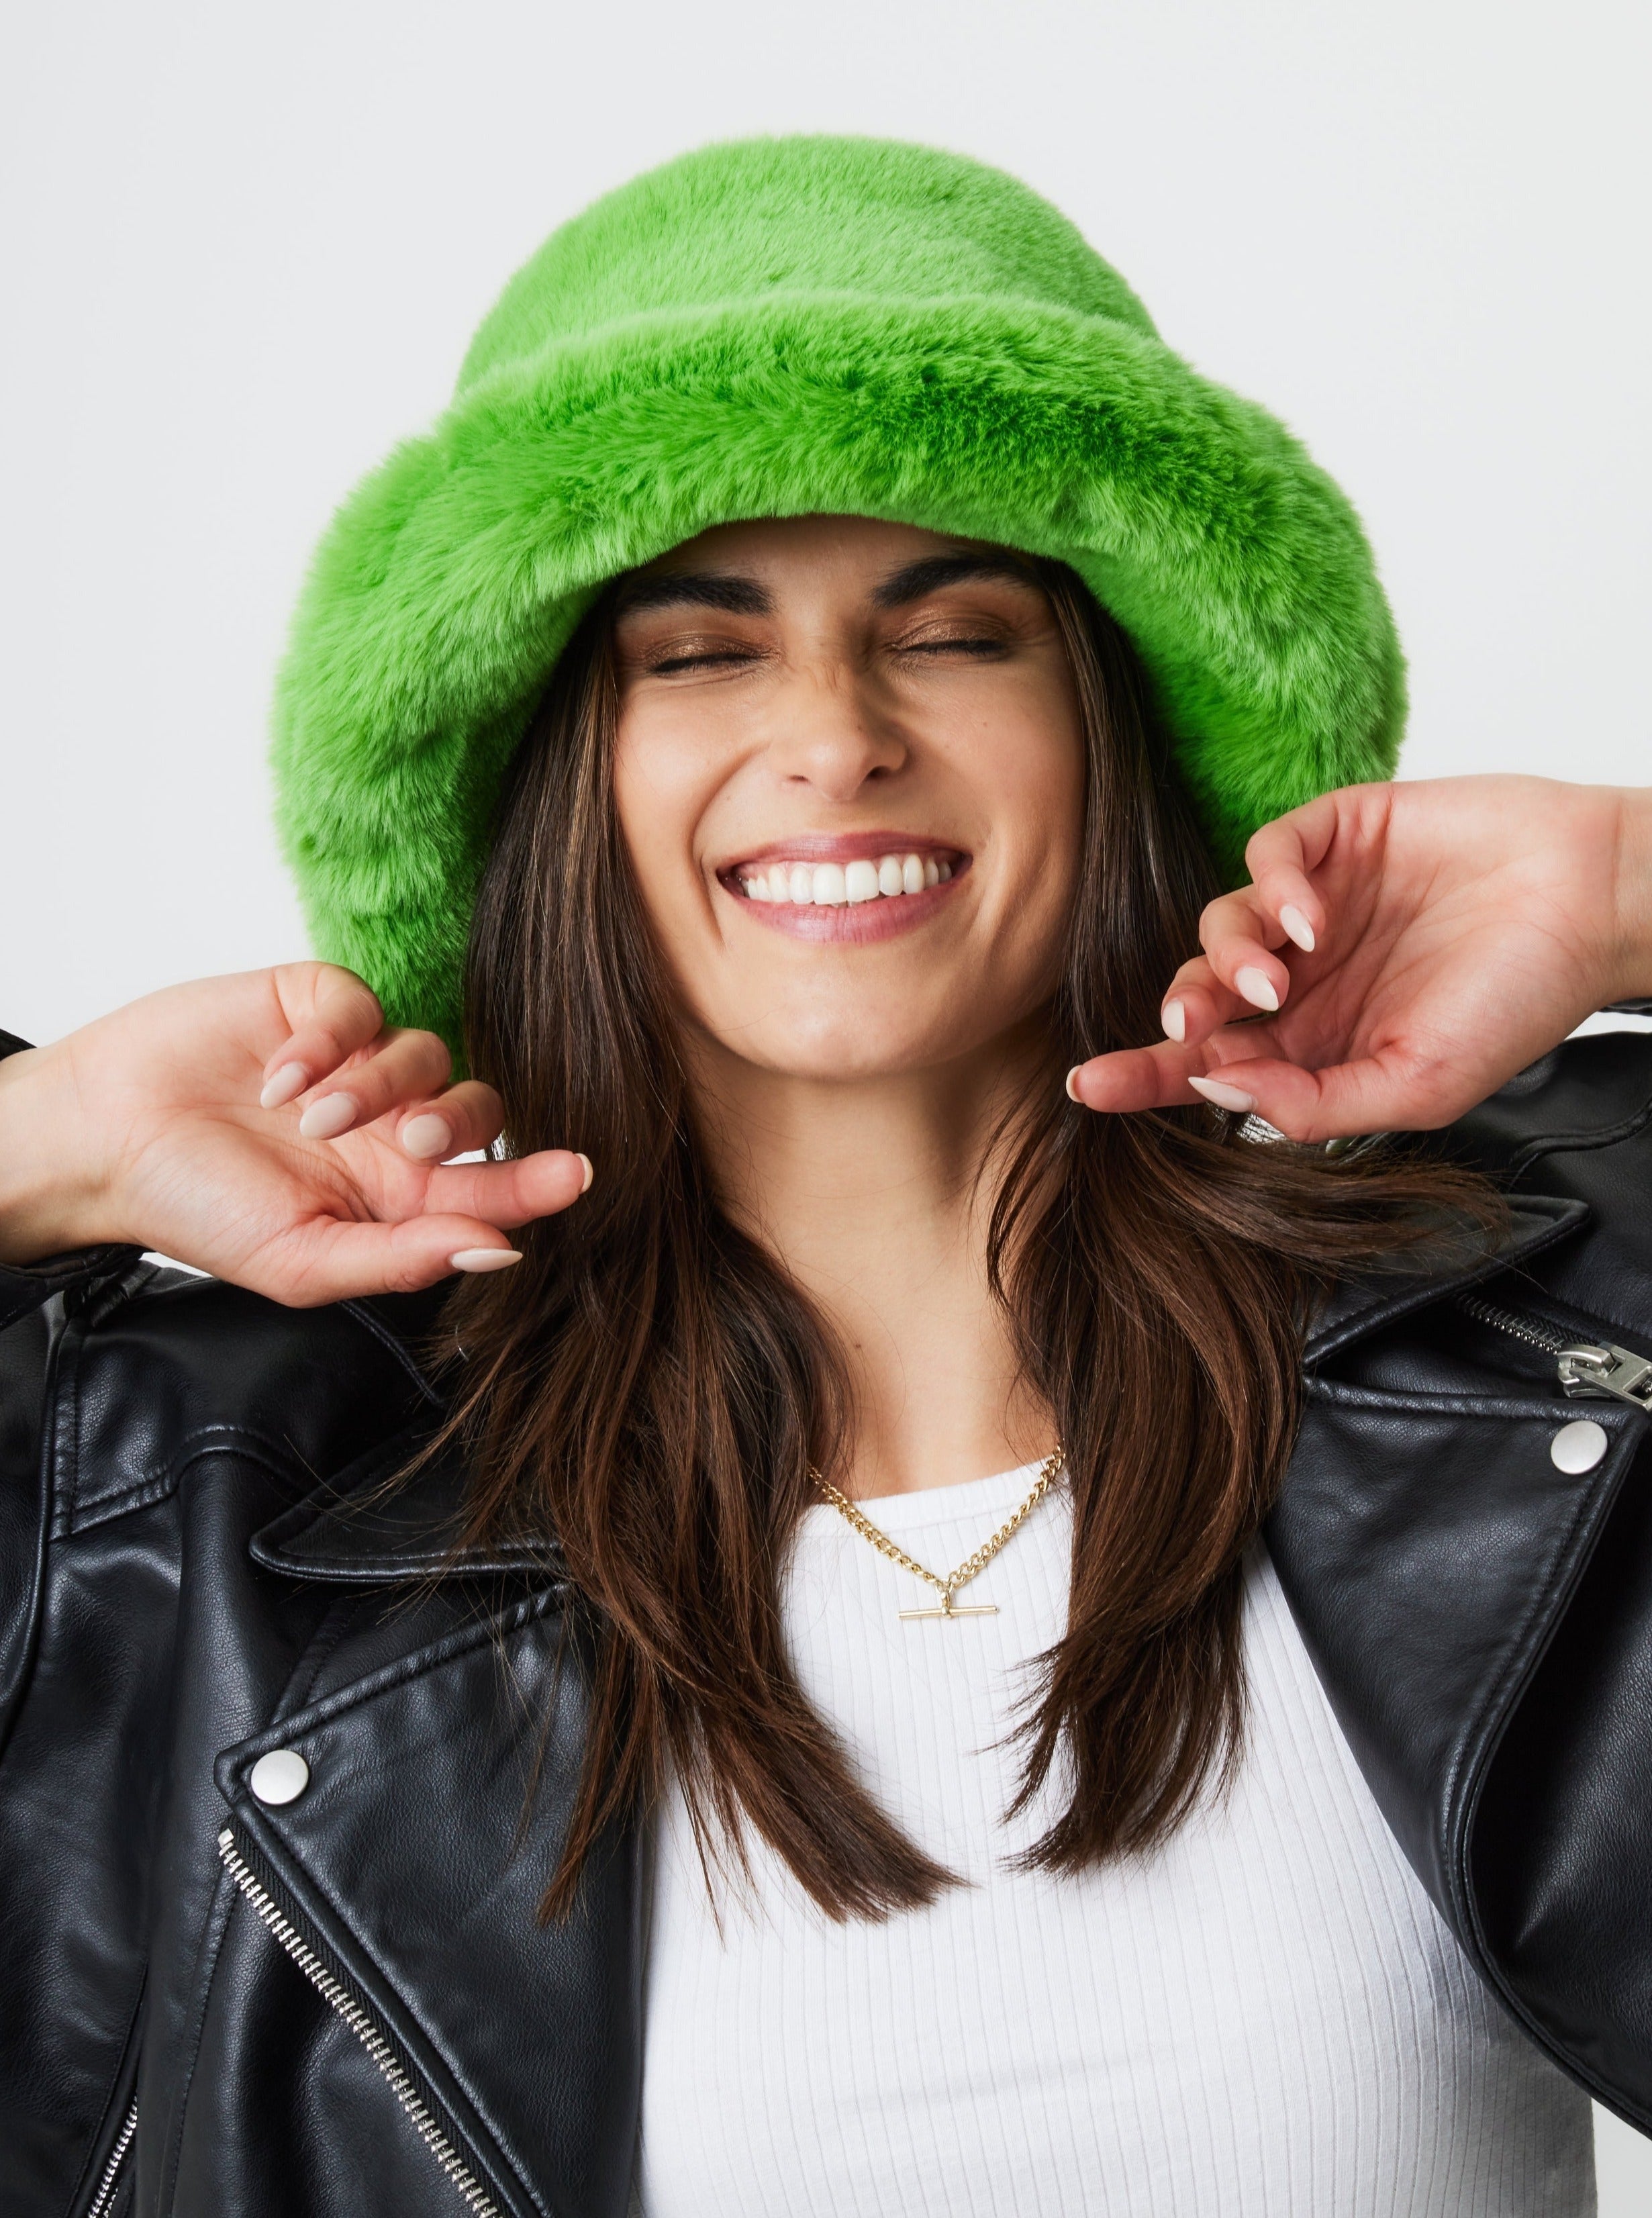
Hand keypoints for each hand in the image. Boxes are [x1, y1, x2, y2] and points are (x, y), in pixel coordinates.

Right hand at [0, 965, 590, 1303]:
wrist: (105, 1142)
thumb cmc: (200, 1209)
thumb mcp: (302, 1260)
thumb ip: (403, 1260)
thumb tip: (500, 1254)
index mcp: (395, 1195)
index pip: (489, 1186)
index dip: (538, 1180)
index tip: (580, 1174)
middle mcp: (388, 1126)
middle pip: (478, 1109)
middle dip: (458, 1122)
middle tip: (410, 1144)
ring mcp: (357, 1062)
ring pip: (425, 1052)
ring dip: (374, 1086)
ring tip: (308, 1115)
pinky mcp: (316, 1005)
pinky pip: (362, 1006)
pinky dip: (326, 1041)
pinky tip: (276, 1075)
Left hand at [1067, 776, 1651, 1141]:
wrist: (1592, 903)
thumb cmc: (1518, 1002)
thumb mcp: (1415, 1085)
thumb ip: (1312, 1100)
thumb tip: (1213, 1089)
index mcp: (1315, 1043)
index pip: (1209, 1062)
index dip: (1144, 1074)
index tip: (1083, 1085)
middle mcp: (1306, 977)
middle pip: (1200, 993)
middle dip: (1181, 1009)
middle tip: (1189, 1019)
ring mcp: (1318, 905)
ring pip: (1219, 924)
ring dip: (1227, 954)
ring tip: (1276, 974)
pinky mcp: (1338, 837)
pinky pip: (1267, 855)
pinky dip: (1271, 888)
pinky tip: (1310, 918)